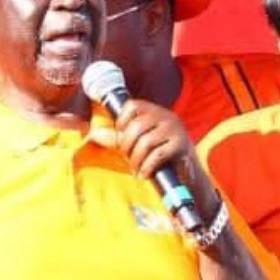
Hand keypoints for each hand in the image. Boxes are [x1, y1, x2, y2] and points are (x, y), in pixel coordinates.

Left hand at [94, 98, 223, 219]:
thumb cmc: (159, 156)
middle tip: (128, 160)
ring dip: (136, 160)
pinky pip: (157, 155)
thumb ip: (117, 138)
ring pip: (146, 142)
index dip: (121, 122)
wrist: (187, 173)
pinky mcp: (181, 145)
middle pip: (136, 126)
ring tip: (137, 169)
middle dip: (127, 147)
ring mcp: (175, 129)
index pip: (132, 106)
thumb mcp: (137, 144)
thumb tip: (92, 134)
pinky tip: (144, 174)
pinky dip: (147, 167)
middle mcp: (166, 116)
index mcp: (154, 111)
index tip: (121, 139)